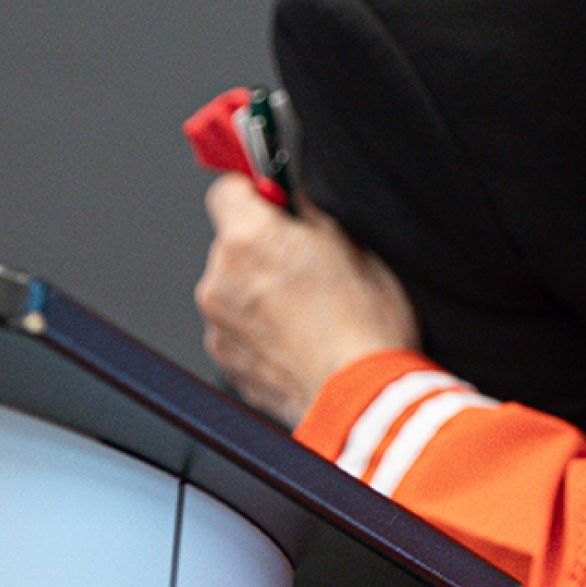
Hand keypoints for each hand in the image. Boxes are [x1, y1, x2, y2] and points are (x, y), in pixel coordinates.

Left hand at [196, 174, 420, 425]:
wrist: (361, 397)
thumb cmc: (367, 328)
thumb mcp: (356, 246)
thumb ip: (311, 211)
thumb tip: (296, 194)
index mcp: (250, 240)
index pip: (227, 189)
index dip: (255, 191)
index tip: (273, 199)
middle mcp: (220, 280)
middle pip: (232, 243)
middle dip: (264, 247)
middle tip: (309, 263)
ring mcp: (219, 325)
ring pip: (234, 287)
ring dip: (260, 290)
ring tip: (310, 309)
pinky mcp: (225, 360)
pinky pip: (236, 327)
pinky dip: (260, 327)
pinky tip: (300, 336)